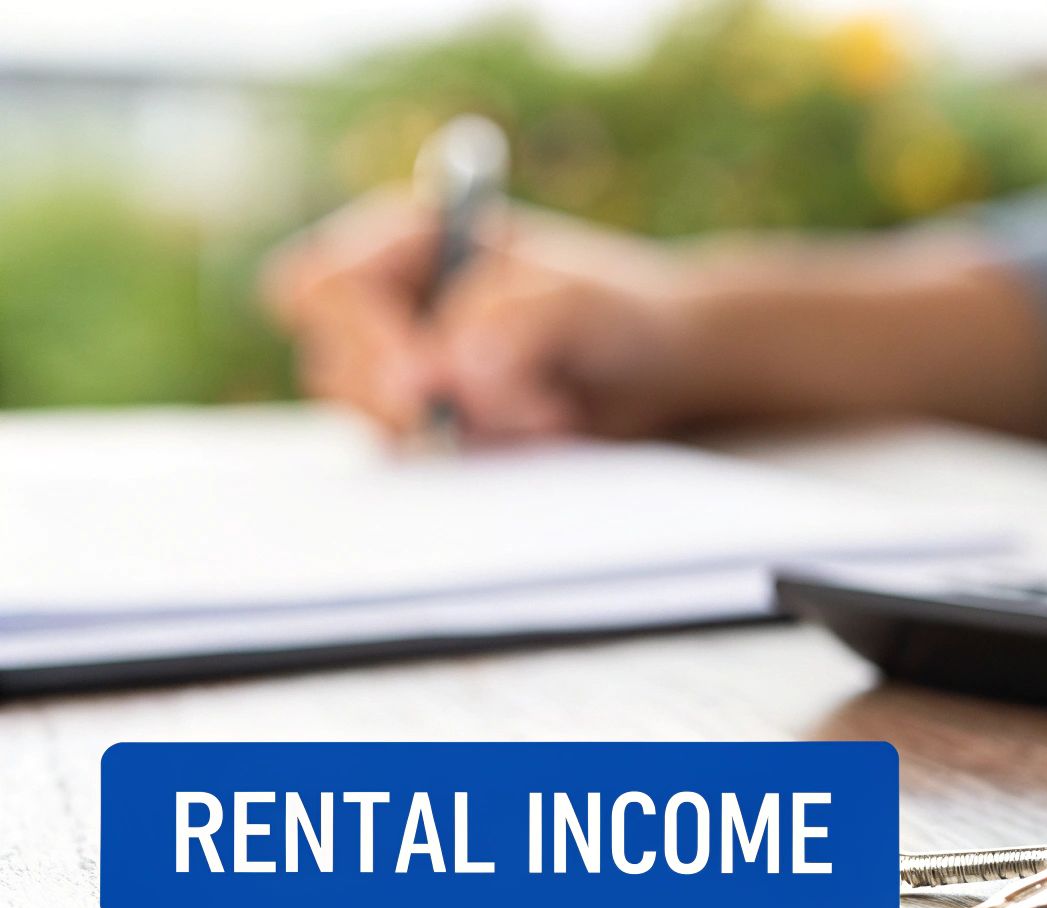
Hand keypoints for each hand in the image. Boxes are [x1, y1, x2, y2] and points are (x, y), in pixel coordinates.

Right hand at [262, 190, 706, 442]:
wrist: (658, 370)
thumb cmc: (619, 311)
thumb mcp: (586, 302)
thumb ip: (521, 318)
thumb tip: (452, 364)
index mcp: (408, 241)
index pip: (321, 284)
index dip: (357, 333)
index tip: (420, 379)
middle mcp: (389, 307)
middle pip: (333, 365)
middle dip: (419, 400)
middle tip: (516, 406)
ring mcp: (402, 374)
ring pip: (378, 423)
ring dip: (469, 429)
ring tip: (553, 410)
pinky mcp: (428, 429)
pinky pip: (421, 460)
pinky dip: (485, 455)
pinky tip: (548, 430)